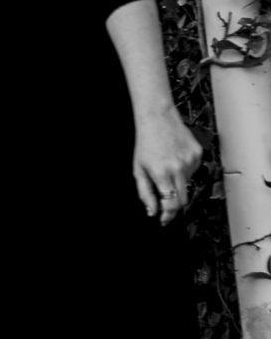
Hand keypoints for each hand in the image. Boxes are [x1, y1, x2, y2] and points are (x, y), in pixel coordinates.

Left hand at [133, 108, 201, 224]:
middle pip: (183, 199)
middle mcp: (179, 168)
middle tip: (166, 205)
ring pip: (187, 184)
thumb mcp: (139, 170)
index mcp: (162, 174)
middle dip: (174, 206)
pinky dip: (184, 171)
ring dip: (177, 183)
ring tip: (166, 168)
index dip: (168, 216)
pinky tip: (174, 160)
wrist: (158, 119)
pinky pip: (193, 171)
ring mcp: (191, 161)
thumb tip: (152, 211)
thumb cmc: (146, 143)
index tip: (164, 220)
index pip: (171, 204)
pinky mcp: (198, 154)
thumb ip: (145, 193)